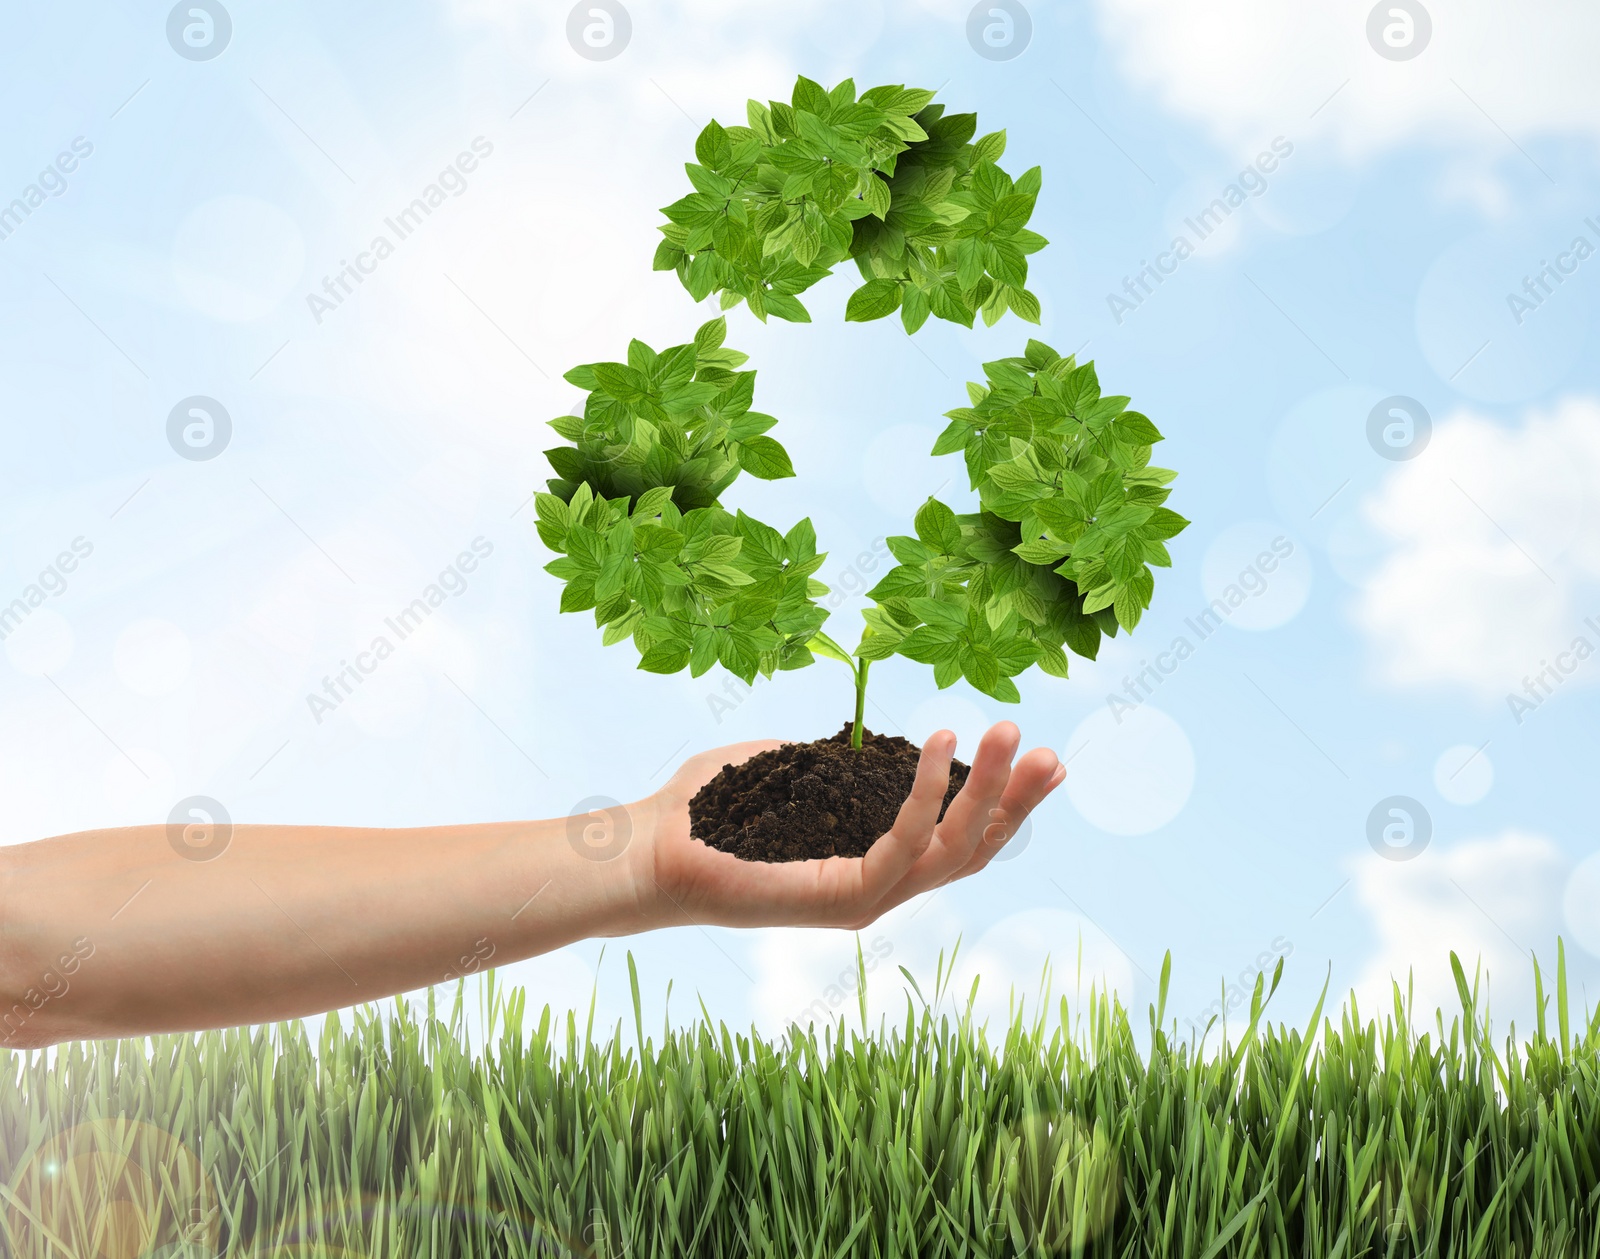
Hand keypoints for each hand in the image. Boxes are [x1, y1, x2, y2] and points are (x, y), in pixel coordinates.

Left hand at [627, 722, 1064, 931]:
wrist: (648, 852)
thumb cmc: (702, 812)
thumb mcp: (786, 770)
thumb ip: (836, 762)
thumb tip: (871, 740)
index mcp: (867, 863)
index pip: (952, 836)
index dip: (996, 798)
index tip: (1032, 754)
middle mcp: (876, 888)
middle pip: (970, 850)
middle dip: (1014, 799)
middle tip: (1048, 750)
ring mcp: (865, 900)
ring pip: (951, 849)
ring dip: (987, 790)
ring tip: (1007, 732)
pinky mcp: (845, 901)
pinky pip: (904, 846)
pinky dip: (926, 793)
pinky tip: (939, 745)